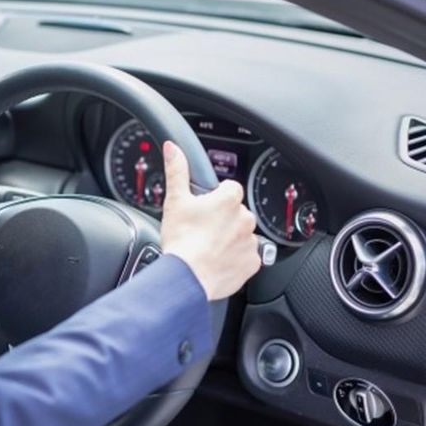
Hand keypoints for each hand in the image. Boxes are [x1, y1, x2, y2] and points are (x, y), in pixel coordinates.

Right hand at [160, 141, 260, 299]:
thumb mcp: (175, 201)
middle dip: (222, 219)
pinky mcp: (252, 262)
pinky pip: (246, 257)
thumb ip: (177, 171)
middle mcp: (245, 218)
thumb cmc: (181, 240)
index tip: (204, 208)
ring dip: (229, 238)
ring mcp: (250, 241)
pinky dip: (235, 259)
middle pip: (235, 212)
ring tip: (208, 248)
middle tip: (201, 231)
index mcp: (229, 199)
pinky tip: (217, 261)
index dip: (215, 197)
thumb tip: (173, 148)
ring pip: (241, 234)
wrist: (187, 277)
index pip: (229, 188)